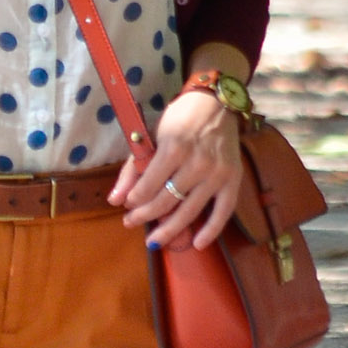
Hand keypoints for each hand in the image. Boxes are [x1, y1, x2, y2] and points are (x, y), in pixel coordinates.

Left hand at [107, 89, 242, 251]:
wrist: (217, 103)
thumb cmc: (181, 117)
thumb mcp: (153, 135)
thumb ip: (133, 168)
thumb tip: (114, 200)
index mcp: (174, 148)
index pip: (150, 184)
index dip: (136, 200)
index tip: (127, 207)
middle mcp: (197, 163)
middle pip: (167, 201)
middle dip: (146, 215)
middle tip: (131, 223)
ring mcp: (217, 173)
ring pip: (190, 210)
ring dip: (170, 229)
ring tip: (154, 240)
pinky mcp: (233, 179)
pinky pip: (224, 211)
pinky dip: (212, 230)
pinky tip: (198, 244)